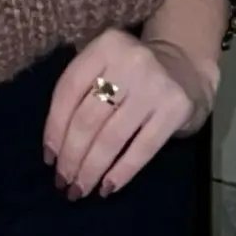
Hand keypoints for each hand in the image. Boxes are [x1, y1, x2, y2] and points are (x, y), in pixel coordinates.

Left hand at [45, 29, 217, 199]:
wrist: (185, 68)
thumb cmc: (131, 73)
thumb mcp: (104, 65)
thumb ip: (80, 91)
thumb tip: (55, 149)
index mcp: (106, 46)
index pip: (68, 91)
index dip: (54, 129)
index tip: (49, 159)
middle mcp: (131, 61)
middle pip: (88, 118)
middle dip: (71, 156)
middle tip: (63, 182)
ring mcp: (156, 85)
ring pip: (112, 137)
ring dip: (91, 169)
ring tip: (80, 189)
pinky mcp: (176, 108)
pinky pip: (142, 148)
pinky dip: (122, 172)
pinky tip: (108, 187)